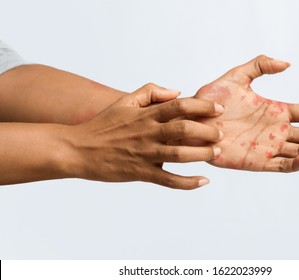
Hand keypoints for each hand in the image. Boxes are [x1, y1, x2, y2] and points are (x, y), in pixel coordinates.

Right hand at [68, 83, 223, 188]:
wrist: (78, 149)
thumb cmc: (103, 125)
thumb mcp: (124, 101)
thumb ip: (151, 91)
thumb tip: (177, 92)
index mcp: (146, 115)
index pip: (180, 106)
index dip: (203, 106)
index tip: (219, 109)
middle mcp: (148, 133)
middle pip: (185, 129)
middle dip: (208, 131)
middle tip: (221, 133)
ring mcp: (145, 154)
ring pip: (180, 154)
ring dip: (202, 154)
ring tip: (216, 152)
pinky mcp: (140, 173)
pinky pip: (168, 180)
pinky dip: (187, 182)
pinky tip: (203, 181)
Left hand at [193, 55, 298, 171]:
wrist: (192, 120)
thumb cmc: (211, 99)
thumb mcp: (237, 76)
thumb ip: (260, 66)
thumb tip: (288, 64)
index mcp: (275, 111)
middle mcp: (276, 130)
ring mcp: (268, 147)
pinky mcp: (258, 162)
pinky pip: (282, 166)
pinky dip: (296, 164)